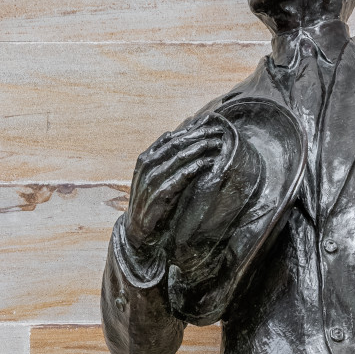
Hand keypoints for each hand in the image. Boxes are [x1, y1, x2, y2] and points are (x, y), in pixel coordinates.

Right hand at [124, 115, 230, 259]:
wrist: (136, 229)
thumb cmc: (149, 201)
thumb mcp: (153, 177)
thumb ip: (163, 158)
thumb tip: (173, 134)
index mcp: (146, 158)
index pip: (171, 138)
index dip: (191, 130)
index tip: (210, 125)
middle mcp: (148, 165)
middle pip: (177, 144)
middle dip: (199, 136)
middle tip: (218, 131)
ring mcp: (152, 179)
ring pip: (179, 157)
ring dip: (200, 149)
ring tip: (217, 144)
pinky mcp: (159, 195)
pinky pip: (179, 177)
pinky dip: (194, 169)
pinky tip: (207, 164)